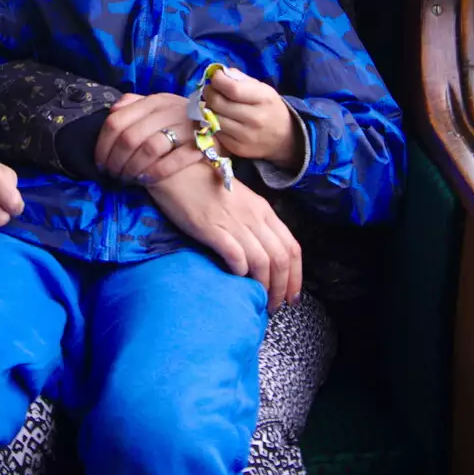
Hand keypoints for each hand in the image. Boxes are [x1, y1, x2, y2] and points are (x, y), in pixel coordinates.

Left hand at [94, 92, 205, 184]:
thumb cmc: (181, 124)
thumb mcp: (159, 109)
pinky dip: (155, 173)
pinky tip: (146, 181)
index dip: (103, 145)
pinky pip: (173, 161)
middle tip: (112, 176)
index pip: (116, 121)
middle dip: (115, 161)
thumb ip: (135, 107)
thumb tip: (113, 110)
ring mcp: (187, 126)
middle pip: (129, 137)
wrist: (220, 132)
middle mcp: (170, 109)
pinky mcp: (202, 144)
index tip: (100, 163)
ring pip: (148, 148)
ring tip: (127, 180)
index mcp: (155, 101)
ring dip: (132, 169)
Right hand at [147, 161, 301, 310]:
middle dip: (282, 287)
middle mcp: (254, 217)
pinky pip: (236, 255)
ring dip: (263, 286)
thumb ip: (253, 223)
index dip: (296, 276)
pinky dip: (240, 271)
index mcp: (264, 210)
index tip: (292, 296)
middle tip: (274, 305)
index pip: (291, 247)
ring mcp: (234, 222)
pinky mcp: (212, 229)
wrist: (177, 168)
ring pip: (262, 261)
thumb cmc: (205, 185)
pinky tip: (236, 278)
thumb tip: (261, 254)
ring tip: (257, 300)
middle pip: (280, 258)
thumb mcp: (239, 201)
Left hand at [203, 68, 299, 169]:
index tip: (215, 77)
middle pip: (218, 103)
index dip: (218, 80)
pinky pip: (216, 132)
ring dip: (208, 109)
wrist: (285, 139)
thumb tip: (220, 73)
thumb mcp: (263, 89)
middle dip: (209, 93)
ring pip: (213, 118)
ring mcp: (246, 136)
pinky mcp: (238, 148)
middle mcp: (256, 118)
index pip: (232, 89)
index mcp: (264, 99)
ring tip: (214, 104)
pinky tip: (220, 119)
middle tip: (210, 90)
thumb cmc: (270, 108)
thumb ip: (241, 79)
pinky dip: (213, 124)